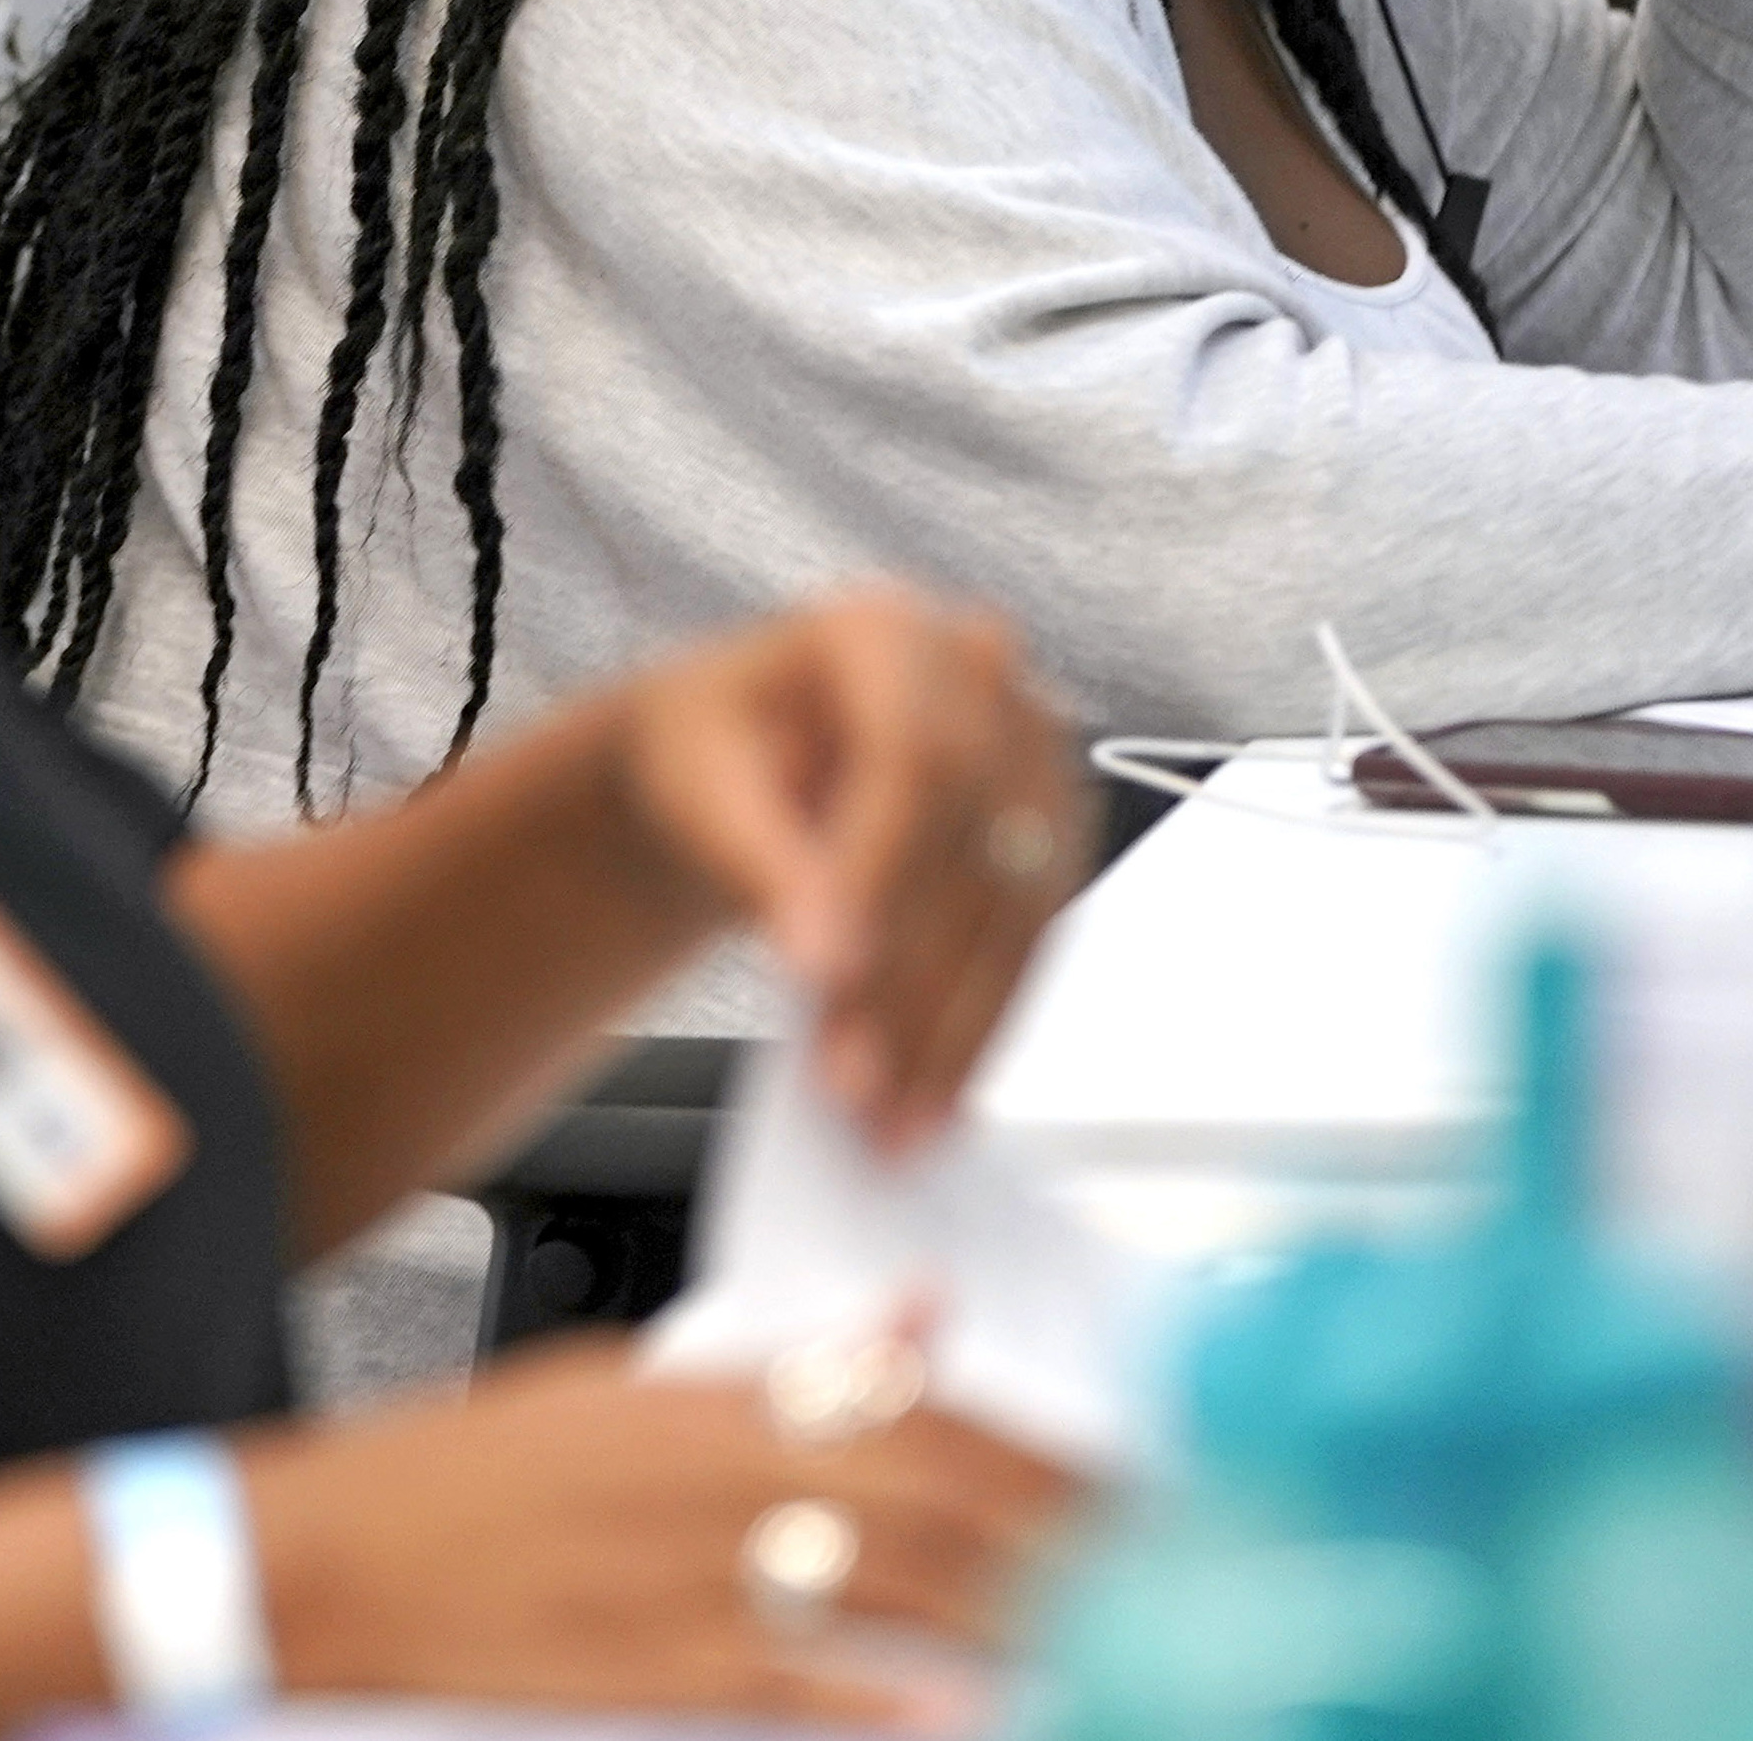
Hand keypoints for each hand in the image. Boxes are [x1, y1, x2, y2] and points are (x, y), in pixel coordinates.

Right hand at [240, 1337, 1083, 1722]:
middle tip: (1160, 1561)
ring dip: (1011, 1610)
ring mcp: (685, 1572)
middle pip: (936, 1493)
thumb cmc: (469, 1469)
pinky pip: (794, 1680)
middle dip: (1063, 1527)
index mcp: (713, 1389)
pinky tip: (959, 1706)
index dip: (1037, 1444)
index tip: (1125, 1476)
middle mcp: (713, 1471)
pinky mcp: (650, 1664)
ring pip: (892, 1585)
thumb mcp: (626, 1379)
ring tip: (1103, 1630)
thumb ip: (781, 1356)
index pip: (919, 1403)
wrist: (330, 1553)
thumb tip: (913, 1320)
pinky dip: (882, 1695)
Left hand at [604, 587, 1088, 1151]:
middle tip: (855, 1088)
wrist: (745, 767)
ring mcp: (1033, 755)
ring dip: (957, 1026)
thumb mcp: (702, 790)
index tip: (831, 978)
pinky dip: (980, 1026)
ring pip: (1017, 905)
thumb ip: (763, 864)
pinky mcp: (1050, 837)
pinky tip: (933, 1094)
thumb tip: (826, 957)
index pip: (912, 755)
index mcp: (884, 631)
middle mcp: (982, 678)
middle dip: (914, 979)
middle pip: (973, 839)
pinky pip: (1030, 942)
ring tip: (892, 1121)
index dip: (881, 874)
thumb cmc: (713, 756)